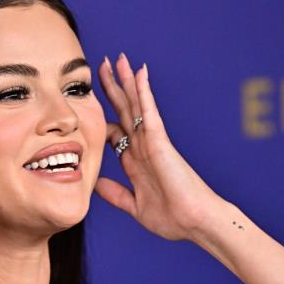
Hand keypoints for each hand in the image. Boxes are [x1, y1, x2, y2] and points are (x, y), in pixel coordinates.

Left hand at [94, 53, 229, 240]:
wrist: (194, 223)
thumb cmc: (172, 218)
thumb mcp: (134, 205)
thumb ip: (115, 193)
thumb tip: (96, 184)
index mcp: (136, 161)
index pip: (115, 131)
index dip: (102, 117)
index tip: (88, 104)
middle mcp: (143, 146)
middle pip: (124, 111)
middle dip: (112, 89)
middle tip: (102, 66)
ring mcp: (152, 141)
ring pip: (136, 104)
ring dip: (126, 81)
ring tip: (118, 59)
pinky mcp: (160, 141)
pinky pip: (149, 111)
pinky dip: (143, 91)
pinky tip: (138, 73)